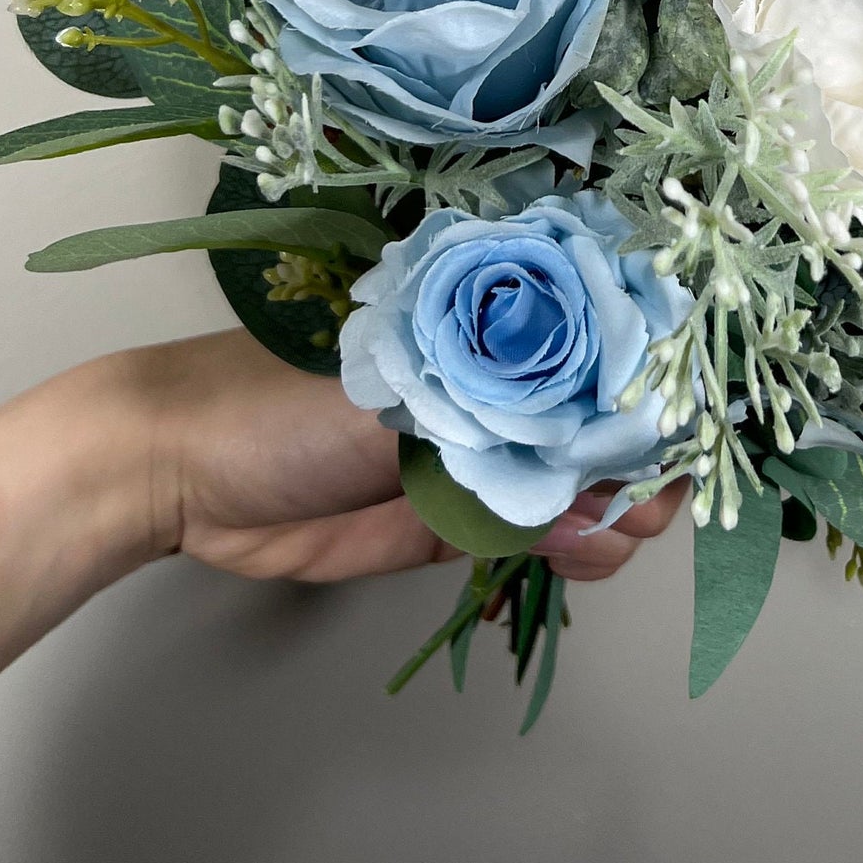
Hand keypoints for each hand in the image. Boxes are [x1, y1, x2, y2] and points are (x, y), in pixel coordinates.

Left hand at [118, 328, 684, 587]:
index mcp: (487, 310)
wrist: (179, 475)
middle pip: (615, 411)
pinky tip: (573, 553)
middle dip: (647, 455)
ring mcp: (486, 445)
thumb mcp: (404, 386)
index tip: (682, 412)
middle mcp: (500, 372)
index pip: (607, 328)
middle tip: (644, 494)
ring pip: (591, 481)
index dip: (655, 369)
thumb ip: (507, 407)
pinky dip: (578, 547)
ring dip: (617, 511)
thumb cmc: (277, 396)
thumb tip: (604, 430)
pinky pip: (546, 532)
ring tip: (600, 532)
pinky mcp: (463, 515)